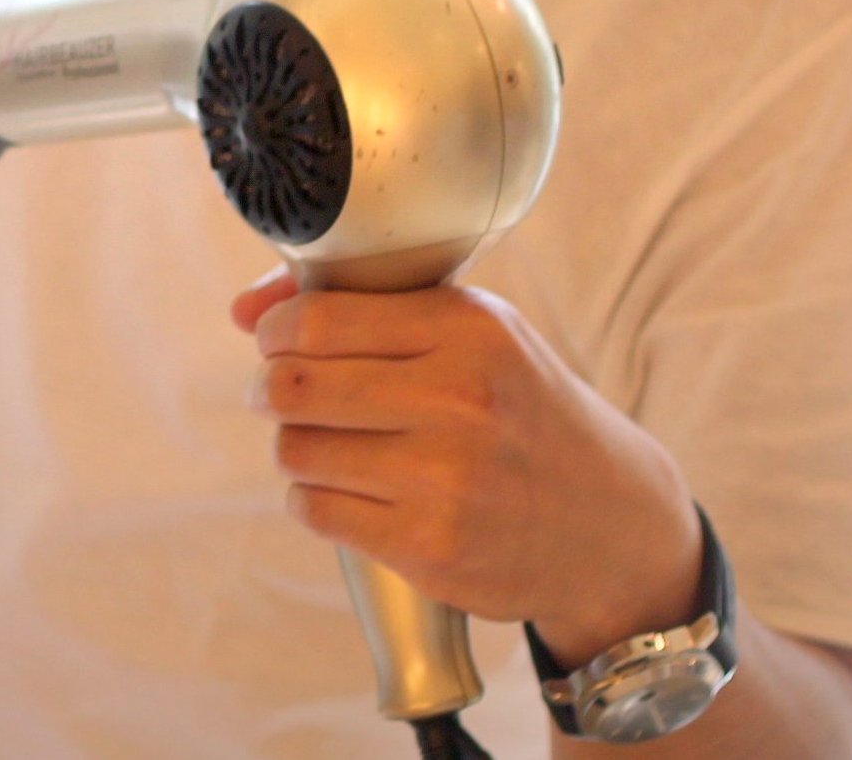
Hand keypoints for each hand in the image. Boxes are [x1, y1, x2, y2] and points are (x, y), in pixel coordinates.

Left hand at [233, 270, 704, 666]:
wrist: (610, 522)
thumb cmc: (519, 409)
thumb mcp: (470, 332)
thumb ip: (356, 303)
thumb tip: (241, 309)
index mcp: (468, 330)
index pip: (315, 320)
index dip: (276, 332)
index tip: (280, 342)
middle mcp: (459, 400)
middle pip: (291, 387)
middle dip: (269, 389)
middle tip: (285, 394)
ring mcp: (445, 480)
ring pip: (295, 450)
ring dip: (296, 446)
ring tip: (331, 443)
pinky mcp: (429, 548)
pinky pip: (316, 511)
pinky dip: (315, 498)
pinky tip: (352, 489)